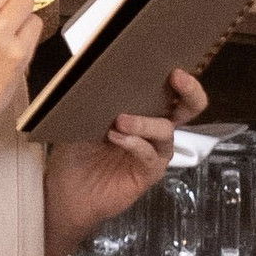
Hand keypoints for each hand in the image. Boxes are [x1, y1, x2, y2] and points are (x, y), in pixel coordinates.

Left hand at [44, 68, 208, 255]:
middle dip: (190, 93)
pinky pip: (151, 157)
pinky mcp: (147, 174)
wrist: (66, 189)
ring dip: (145, 122)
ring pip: (166, 132)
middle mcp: (153, 130)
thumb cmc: (75, 149)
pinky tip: (116, 137)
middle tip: (177, 77)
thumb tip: (96, 70)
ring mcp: (153, 152)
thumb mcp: (81, 117)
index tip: (174, 66)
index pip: (169, 92)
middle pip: (187, 110)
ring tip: (120, 120)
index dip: (179, 79)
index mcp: (142, 111)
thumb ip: (95, 97)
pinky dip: (135, 144)